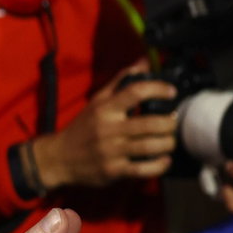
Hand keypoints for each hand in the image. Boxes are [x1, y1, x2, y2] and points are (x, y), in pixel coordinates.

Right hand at [31, 60, 178, 190]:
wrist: (59, 158)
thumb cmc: (83, 127)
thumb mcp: (97, 101)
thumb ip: (121, 81)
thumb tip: (144, 62)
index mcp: (104, 108)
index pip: (135, 92)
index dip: (158, 89)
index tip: (171, 92)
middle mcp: (107, 128)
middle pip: (149, 123)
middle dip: (169, 123)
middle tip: (173, 122)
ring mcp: (110, 151)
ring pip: (149, 147)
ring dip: (168, 143)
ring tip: (170, 140)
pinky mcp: (113, 170)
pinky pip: (143, 169)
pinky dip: (160, 165)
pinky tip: (164, 159)